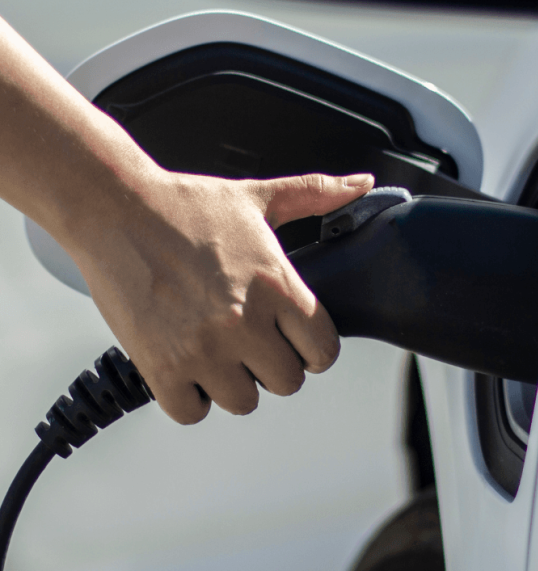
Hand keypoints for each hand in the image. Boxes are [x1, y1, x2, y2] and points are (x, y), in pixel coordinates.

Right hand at [71, 169, 373, 424]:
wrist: (115, 209)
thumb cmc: (187, 206)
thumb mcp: (260, 198)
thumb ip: (317, 194)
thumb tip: (364, 183)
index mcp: (277, 285)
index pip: (324, 350)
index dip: (314, 348)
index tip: (297, 340)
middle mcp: (245, 322)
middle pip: (287, 382)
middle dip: (274, 364)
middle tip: (253, 341)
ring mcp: (203, 349)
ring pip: (243, 402)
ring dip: (233, 382)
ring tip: (218, 349)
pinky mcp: (161, 367)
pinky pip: (191, 412)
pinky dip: (189, 396)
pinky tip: (186, 364)